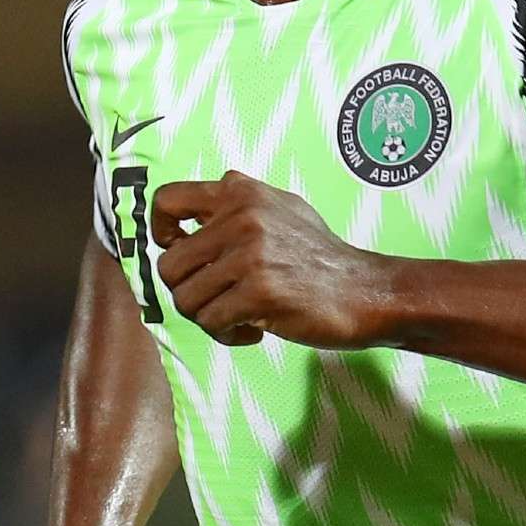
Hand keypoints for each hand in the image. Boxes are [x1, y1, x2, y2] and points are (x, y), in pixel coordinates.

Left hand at [151, 171, 394, 349]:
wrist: (364, 290)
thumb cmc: (320, 256)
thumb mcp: (281, 208)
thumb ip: (237, 206)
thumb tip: (186, 220)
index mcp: (241, 191)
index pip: (166, 200)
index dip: (161, 232)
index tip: (180, 250)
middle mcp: (242, 216)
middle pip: (168, 265)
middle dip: (188, 291)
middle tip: (216, 300)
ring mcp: (250, 254)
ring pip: (185, 299)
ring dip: (208, 317)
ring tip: (238, 316)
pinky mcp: (258, 291)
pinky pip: (210, 322)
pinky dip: (227, 334)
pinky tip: (254, 328)